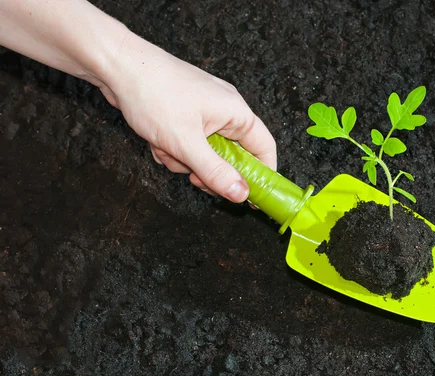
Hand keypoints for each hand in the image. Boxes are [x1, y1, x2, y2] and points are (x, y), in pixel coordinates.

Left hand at [100, 31, 276, 202]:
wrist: (118, 66)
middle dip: (209, 170)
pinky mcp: (184, 115)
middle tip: (194, 178)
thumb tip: (241, 194)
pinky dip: (173, 149)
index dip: (263, 175)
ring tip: (165, 148)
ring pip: (205, 153)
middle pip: (232, 156)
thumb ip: (215, 172)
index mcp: (235, 112)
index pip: (264, 148)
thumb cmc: (154, 94)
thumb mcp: (186, 143)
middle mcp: (224, 111)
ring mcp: (204, 113)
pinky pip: (188, 144)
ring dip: (184, 160)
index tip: (253, 197)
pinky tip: (156, 141)